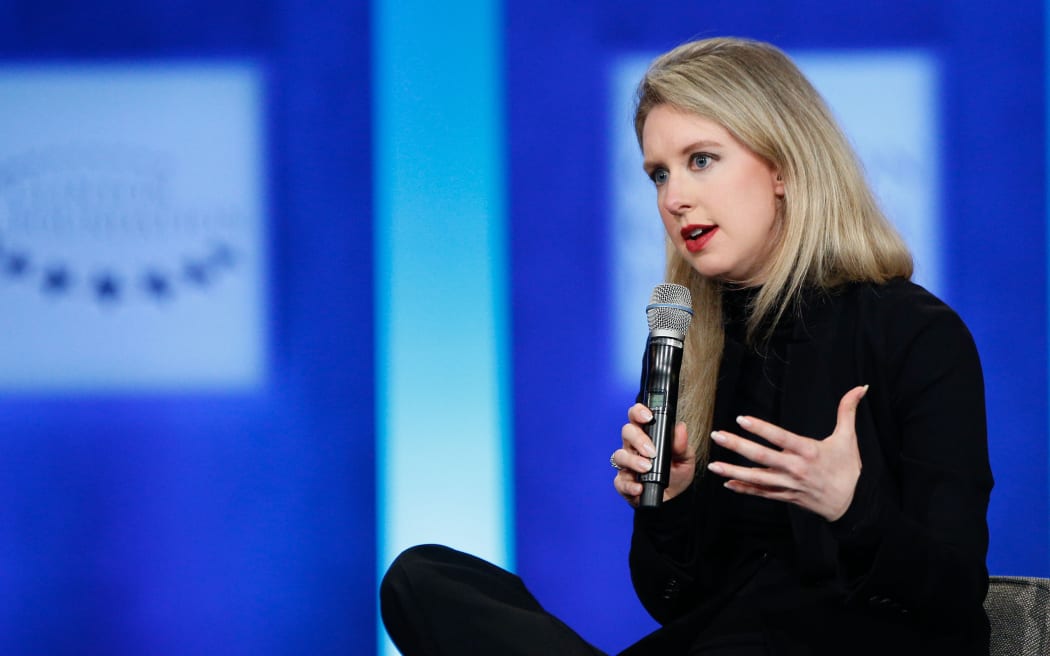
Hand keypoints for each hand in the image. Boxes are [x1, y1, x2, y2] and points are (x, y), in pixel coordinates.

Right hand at [612, 403, 695, 506]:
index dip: (638, 412)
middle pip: (627, 432)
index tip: (648, 417)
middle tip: (651, 451)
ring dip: (633, 461)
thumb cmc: (676, 474)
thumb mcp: (685, 459)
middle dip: (638, 439)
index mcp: (647, 435)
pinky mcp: (623, 482)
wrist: (674, 499)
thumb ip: (682, 445)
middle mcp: (634, 447)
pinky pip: (620, 481)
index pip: (637, 416)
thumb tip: (680, 428)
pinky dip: (629, 484)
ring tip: (647, 468)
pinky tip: (639, 487)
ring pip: (620, 455)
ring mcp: (627, 464)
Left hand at [706, 385, 867, 521]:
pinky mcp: (785, 496)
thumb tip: (860, 387)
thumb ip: (848, 411)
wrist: (852, 505)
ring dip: (733, 471)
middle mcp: (795, 468)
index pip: (780, 437)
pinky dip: (744, 489)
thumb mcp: (849, 438)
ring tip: (713, 464)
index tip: (742, 419)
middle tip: (717, 436)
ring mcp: (788, 484)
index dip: (761, 428)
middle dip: (737, 446)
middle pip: (762, 456)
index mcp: (808, 451)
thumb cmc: (848, 469)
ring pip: (757, 478)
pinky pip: (761, 493)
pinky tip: (727, 483)